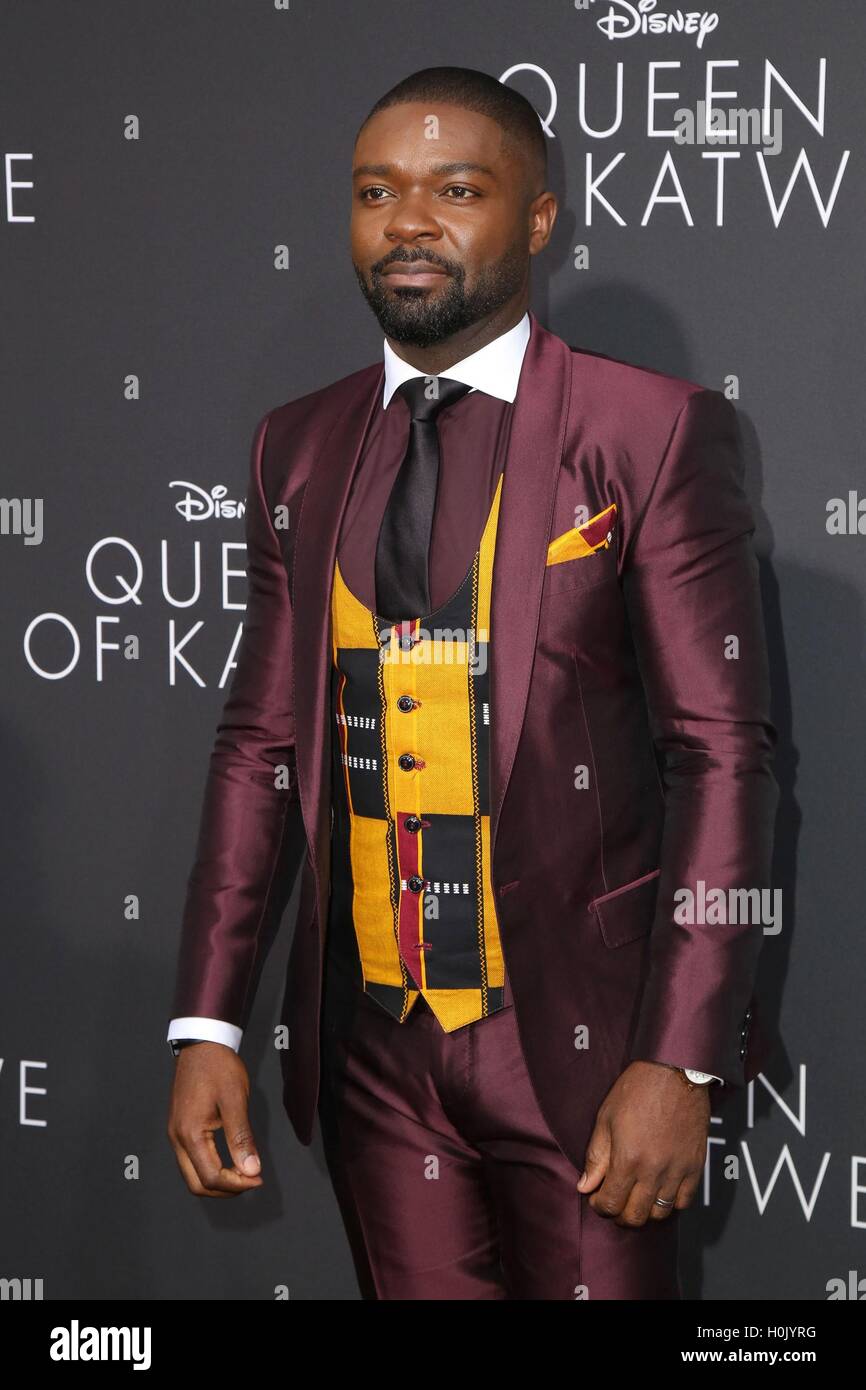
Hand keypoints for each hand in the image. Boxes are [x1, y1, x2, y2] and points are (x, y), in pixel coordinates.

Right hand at [167, 1042, 262, 1196]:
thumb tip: (251, 1170)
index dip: (236, 1184)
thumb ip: (242, 1138)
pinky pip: (191, 1160)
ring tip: (244, 1172)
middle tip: (252, 1180)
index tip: (258, 1179)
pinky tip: (230, 1160)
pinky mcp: (180, 1128)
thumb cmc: (218, 1067)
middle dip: (225, 1189)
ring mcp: (176, 1134)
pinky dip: (210, 1168)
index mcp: (190, 1133)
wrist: (201, 1043)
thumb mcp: (235, 1100)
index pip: (210, 1177)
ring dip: (218, 1181)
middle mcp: (177, 1138)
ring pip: (192, 1175)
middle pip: (197, 1184)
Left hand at [576, 1060, 710, 1225]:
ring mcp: (677, 1170)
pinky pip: (684, 1201)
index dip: (599, 1206)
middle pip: (635, 1216)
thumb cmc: (636, 1089)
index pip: (610, 1203)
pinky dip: (671, 1203)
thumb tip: (585, 1186)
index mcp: (627, 1159)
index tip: (596, 1197)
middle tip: (614, 1200)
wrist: (674, 1071)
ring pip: (660, 1213)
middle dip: (619, 1214)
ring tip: (636, 1196)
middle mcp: (653, 1171)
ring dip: (645, 1211)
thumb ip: (596, 1157)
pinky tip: (660, 1190)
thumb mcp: (606, 1119)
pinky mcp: (695, 1166)